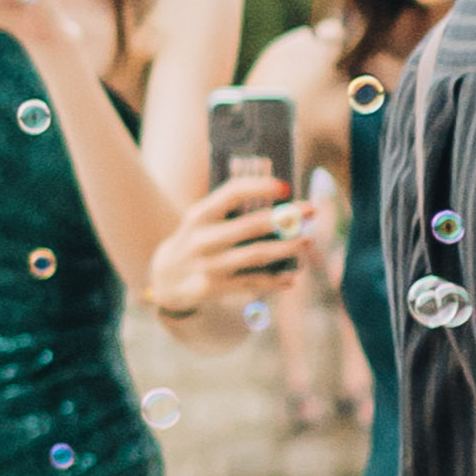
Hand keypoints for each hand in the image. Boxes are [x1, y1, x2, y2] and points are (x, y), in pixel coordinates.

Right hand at [144, 179, 308, 330]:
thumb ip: (230, 210)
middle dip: (285, 217)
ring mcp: (208, 265)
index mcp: (199, 215)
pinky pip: (253, 282)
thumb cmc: (195, 241)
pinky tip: (292, 278)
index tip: (285, 187)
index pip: (231, 193)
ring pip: (256, 255)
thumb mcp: (201, 221)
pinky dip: (275, 281)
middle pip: (251, 225)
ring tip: (306, 241)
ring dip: (286, 247)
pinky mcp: (215, 288)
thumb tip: (279, 201)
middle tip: (310, 210)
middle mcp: (202, 239)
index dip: (260, 187)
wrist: (165, 279)